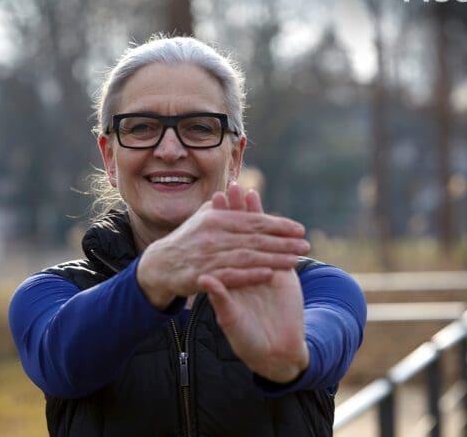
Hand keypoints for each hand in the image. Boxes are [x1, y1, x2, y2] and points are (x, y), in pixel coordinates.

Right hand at [137, 190, 310, 309]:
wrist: (160, 265)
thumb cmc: (187, 240)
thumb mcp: (204, 218)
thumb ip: (225, 208)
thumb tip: (243, 191)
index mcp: (216, 219)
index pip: (253, 220)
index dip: (278, 224)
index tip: (300, 228)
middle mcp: (213, 235)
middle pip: (255, 238)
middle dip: (283, 242)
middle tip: (306, 245)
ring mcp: (208, 255)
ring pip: (247, 256)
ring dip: (273, 258)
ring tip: (296, 260)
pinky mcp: (203, 275)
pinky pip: (231, 275)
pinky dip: (251, 274)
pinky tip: (270, 275)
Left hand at [198, 185, 309, 382]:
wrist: (275, 350)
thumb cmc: (248, 338)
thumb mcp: (231, 319)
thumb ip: (221, 299)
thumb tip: (206, 279)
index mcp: (228, 278)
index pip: (221, 247)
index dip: (217, 227)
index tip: (209, 207)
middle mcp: (244, 270)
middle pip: (238, 236)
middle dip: (234, 212)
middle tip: (228, 188)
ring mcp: (265, 269)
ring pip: (257, 238)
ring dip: (253, 215)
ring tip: (246, 190)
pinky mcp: (284, 273)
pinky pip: (277, 248)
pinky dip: (274, 231)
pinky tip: (273, 215)